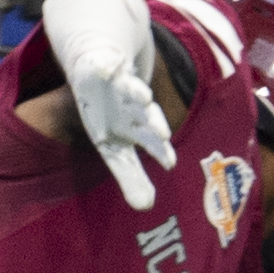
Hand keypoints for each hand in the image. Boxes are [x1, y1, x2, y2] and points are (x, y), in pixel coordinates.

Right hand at [65, 48, 174, 210]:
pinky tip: (107, 69)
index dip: (158, 150)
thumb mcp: (116, 149)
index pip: (149, 143)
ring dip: (137, 93)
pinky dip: (106, 67)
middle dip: (153, 122)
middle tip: (162, 132)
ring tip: (144, 97)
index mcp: (134, 129)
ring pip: (131, 89)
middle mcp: (132, 108)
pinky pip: (104, 65)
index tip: (170, 162)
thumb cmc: (111, 116)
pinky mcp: (105, 66)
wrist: (103, 70)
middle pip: (145, 116)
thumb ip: (129, 177)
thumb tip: (146, 207)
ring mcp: (120, 86)